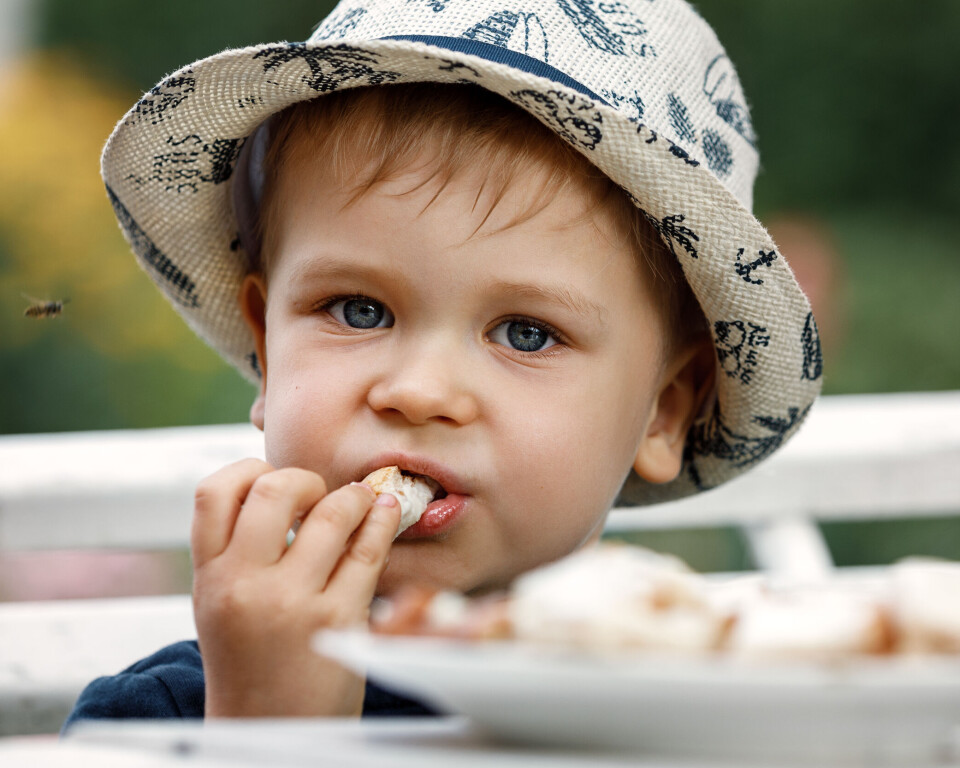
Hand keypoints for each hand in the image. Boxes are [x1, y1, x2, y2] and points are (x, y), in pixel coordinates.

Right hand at [190, 459, 400, 717]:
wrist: (270, 730)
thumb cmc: (250, 662)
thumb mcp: (219, 603)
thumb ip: (235, 548)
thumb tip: (276, 483)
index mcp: (209, 577)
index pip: (213, 491)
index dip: (248, 470)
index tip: (272, 476)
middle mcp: (244, 585)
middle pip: (273, 488)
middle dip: (304, 477)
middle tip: (318, 491)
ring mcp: (292, 601)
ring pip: (331, 513)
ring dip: (354, 496)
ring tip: (360, 499)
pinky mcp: (337, 618)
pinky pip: (368, 549)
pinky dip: (381, 521)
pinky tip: (384, 514)